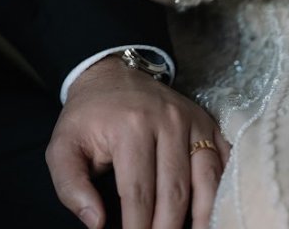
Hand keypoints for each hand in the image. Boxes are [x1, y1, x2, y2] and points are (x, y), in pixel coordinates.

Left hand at [47, 57, 229, 228]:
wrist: (110, 73)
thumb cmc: (88, 117)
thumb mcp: (64, 145)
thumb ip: (70, 184)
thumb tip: (96, 222)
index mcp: (130, 126)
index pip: (138, 194)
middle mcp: (167, 120)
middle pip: (174, 193)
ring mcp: (192, 120)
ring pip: (206, 181)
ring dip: (201, 220)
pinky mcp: (207, 123)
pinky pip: (224, 164)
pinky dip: (223, 193)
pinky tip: (214, 215)